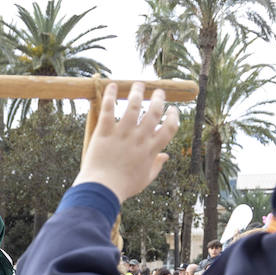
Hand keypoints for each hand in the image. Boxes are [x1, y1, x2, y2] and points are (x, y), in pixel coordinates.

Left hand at [74, 82, 178, 202]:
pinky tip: (112, 85)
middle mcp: (139, 139)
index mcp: (151, 150)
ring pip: (133, 106)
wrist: (102, 190)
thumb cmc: (123, 187)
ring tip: (138, 84)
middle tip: (159, 91)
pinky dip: (111, 95)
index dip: (174, 116)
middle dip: (159, 99)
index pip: (170, 128)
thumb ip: (156, 166)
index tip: (173, 109)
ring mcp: (122, 134)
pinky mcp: (105, 132)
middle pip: (154, 112)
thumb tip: (166, 156)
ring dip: (137, 93)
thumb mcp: (145, 179)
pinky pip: (109, 109)